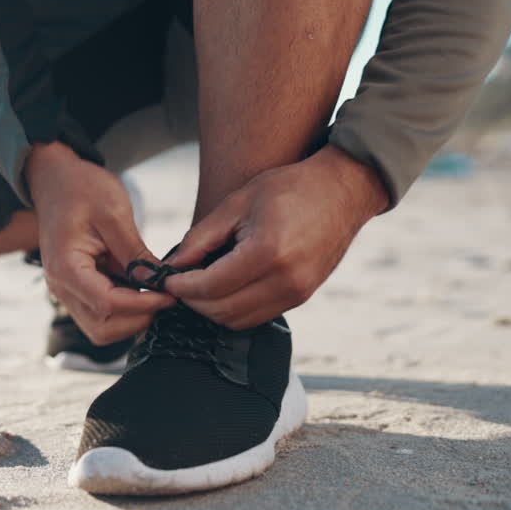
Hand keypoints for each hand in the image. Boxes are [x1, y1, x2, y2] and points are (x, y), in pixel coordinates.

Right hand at [25, 142, 174, 343]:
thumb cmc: (81, 189)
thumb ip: (135, 252)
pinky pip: (100, 315)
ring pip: (101, 329)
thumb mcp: (114, 214)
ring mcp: (66, 291)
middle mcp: (61, 287)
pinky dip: (124, 311)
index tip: (171, 294)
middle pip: (103, 329)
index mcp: (66, 267)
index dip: (144, 304)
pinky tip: (142, 289)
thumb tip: (159, 283)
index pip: (108, 304)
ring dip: (131, 318)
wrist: (56, 180)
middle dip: (138, 319)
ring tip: (155, 293)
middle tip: (165, 297)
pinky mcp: (76, 290)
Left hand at [163, 146, 388, 329]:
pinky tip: (225, 287)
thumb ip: (201, 237)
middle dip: (193, 301)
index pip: (210, 287)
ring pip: (239, 321)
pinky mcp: (302, 297)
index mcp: (267, 253)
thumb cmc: (290, 187)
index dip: (182, 287)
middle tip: (179, 282)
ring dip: (212, 309)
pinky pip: (258, 316)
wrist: (343, 191)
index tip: (167, 279)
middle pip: (222, 312)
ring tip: (199, 285)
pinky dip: (235, 309)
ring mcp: (297, 293)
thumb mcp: (238, 202)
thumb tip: (172, 265)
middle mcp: (285, 281)